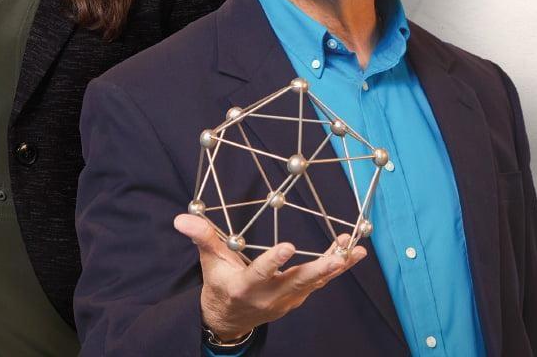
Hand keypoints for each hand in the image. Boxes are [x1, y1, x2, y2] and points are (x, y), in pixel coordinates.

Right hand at [173, 213, 363, 340]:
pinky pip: (319, 283)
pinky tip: (350, 253)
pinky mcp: (296, 299)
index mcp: (245, 286)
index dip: (274, 261)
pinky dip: (335, 268)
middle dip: (320, 269)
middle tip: (339, 255)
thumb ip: (202, 238)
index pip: (260, 273)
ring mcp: (286, 300)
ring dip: (336, 265)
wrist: (230, 318)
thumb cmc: (219, 283)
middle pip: (298, 282)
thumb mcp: (209, 262)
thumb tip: (181, 218)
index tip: (289, 247)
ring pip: (314, 282)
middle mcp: (268, 296)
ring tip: (355, 249)